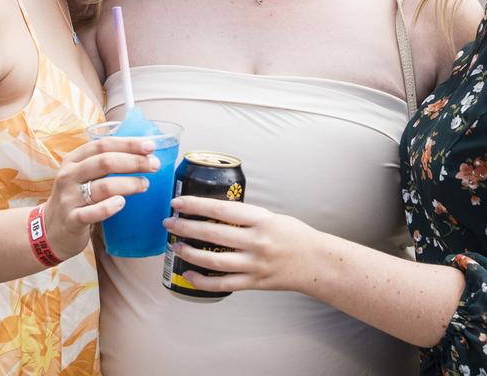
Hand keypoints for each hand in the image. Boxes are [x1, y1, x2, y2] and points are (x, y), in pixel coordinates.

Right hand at [43, 136, 159, 259]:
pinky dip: (109, 207)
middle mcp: (68, 175)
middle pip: (105, 162)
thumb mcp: (82, 174)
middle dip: (134, 162)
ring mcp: (68, 198)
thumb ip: (104, 163)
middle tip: (153, 166)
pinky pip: (92, 212)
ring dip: (129, 184)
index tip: (150, 147)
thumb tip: (142, 152)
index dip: (128, 144)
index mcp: (73, 160)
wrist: (51, 229)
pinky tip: (122, 203)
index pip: (103, 145)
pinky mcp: (71, 220)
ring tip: (145, 185)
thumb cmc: (76, 197)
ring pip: (103, 186)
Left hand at [163, 196, 314, 292]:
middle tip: (169, 223)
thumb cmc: (295, 236)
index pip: (222, 209)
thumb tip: (214, 212)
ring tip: (176, 245)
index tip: (179, 202)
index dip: (197, 205)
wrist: (316, 262)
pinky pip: (222, 284)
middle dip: (186, 227)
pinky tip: (188, 273)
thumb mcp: (272, 217)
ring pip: (214, 260)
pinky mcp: (254, 283)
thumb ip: (246, 217)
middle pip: (213, 234)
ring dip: (190, 253)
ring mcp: (255, 265)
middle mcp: (257, 242)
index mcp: (261, 220)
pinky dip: (202, 281)